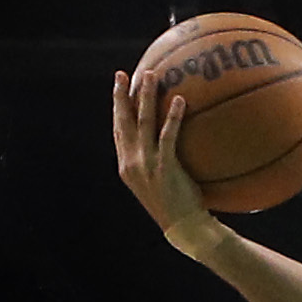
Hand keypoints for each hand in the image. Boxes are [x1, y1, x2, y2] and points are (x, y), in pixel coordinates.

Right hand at [112, 68, 222, 253]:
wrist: (185, 227)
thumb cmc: (177, 206)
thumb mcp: (159, 182)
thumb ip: (156, 161)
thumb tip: (166, 141)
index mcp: (126, 166)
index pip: (118, 131)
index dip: (117, 108)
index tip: (118, 88)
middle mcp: (131, 163)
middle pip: (122, 121)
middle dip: (121, 95)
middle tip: (123, 74)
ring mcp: (146, 165)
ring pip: (143, 122)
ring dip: (146, 96)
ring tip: (152, 76)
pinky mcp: (164, 167)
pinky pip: (168, 136)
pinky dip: (173, 117)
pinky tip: (181, 100)